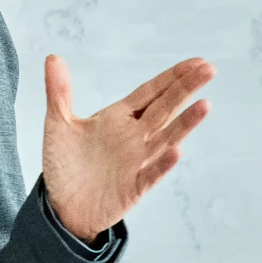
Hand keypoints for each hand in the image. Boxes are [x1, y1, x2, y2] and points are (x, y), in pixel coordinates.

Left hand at [41, 56, 213, 241]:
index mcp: (119, 118)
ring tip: (204, 105)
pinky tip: (176, 151)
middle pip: (164, 109)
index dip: (172, 77)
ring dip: (184, 123)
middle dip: (185, 89)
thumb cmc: (65, 163)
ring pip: (165, 139)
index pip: (151, 92)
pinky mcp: (133, 188)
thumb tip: (53, 57)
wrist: (62, 205)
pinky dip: (162, 164)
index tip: (196, 62)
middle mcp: (133, 137)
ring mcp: (136, 162)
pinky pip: (151, 174)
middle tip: (208, 69)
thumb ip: (59, 92)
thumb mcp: (58, 124)